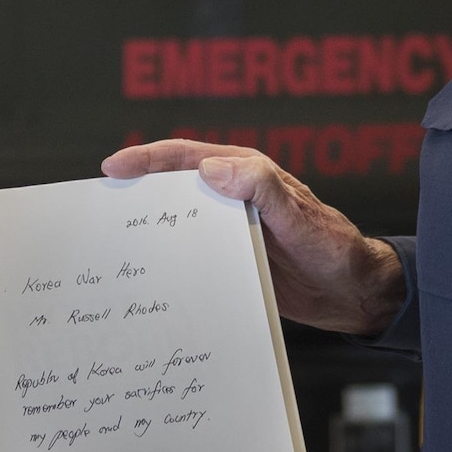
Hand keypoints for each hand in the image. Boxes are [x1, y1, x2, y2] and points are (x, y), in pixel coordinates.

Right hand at [100, 140, 405, 333]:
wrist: (355, 293)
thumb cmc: (334, 248)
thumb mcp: (298, 216)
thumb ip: (261, 187)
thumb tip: (211, 167)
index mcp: (245, 174)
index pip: (185, 157)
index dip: (145, 159)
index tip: (112, 168)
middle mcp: (233, 198)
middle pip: (172, 189)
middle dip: (134, 194)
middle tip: (97, 212)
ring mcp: (230, 229)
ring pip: (178, 224)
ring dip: (147, 232)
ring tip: (111, 249)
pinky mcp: (232, 259)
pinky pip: (192, 256)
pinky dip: (168, 263)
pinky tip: (148, 280)